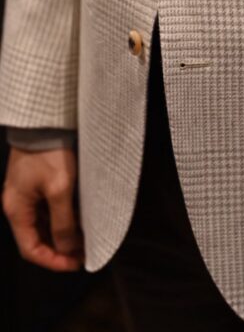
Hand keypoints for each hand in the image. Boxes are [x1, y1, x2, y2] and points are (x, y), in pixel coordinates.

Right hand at [2, 145, 83, 270]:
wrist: (45, 121)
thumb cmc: (49, 152)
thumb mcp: (60, 189)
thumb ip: (63, 221)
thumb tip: (68, 247)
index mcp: (16, 210)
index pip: (31, 249)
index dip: (53, 260)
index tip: (75, 263)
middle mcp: (17, 204)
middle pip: (36, 237)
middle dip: (59, 248)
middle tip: (83, 252)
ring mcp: (26, 192)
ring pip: (43, 223)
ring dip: (62, 232)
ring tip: (84, 236)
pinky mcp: (35, 181)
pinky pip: (46, 207)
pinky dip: (61, 216)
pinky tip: (78, 216)